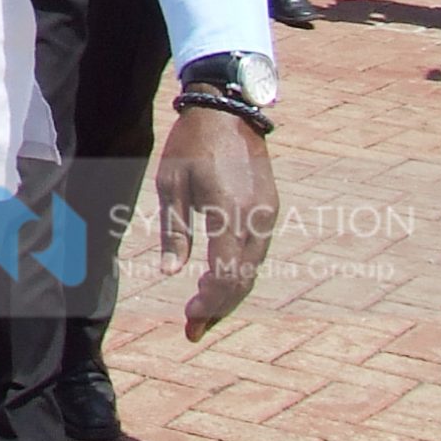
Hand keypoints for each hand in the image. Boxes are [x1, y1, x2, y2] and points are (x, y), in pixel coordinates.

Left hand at [154, 106, 277, 341]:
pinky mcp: (271, 209)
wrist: (227, 111)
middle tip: (192, 330)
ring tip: (202, 315)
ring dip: (230, 294)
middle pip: (243, 278)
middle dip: (218, 307)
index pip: (226, 272)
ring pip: (253, 268)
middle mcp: (256, 217)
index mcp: (230, 211)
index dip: (210, 300)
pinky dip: (239, 272)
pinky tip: (218, 283)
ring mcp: (268, 214)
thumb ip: (174, 231)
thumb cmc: (190, 145)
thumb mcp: (170, 184)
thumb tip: (170, 273)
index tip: (189, 316)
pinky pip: (257, 251)